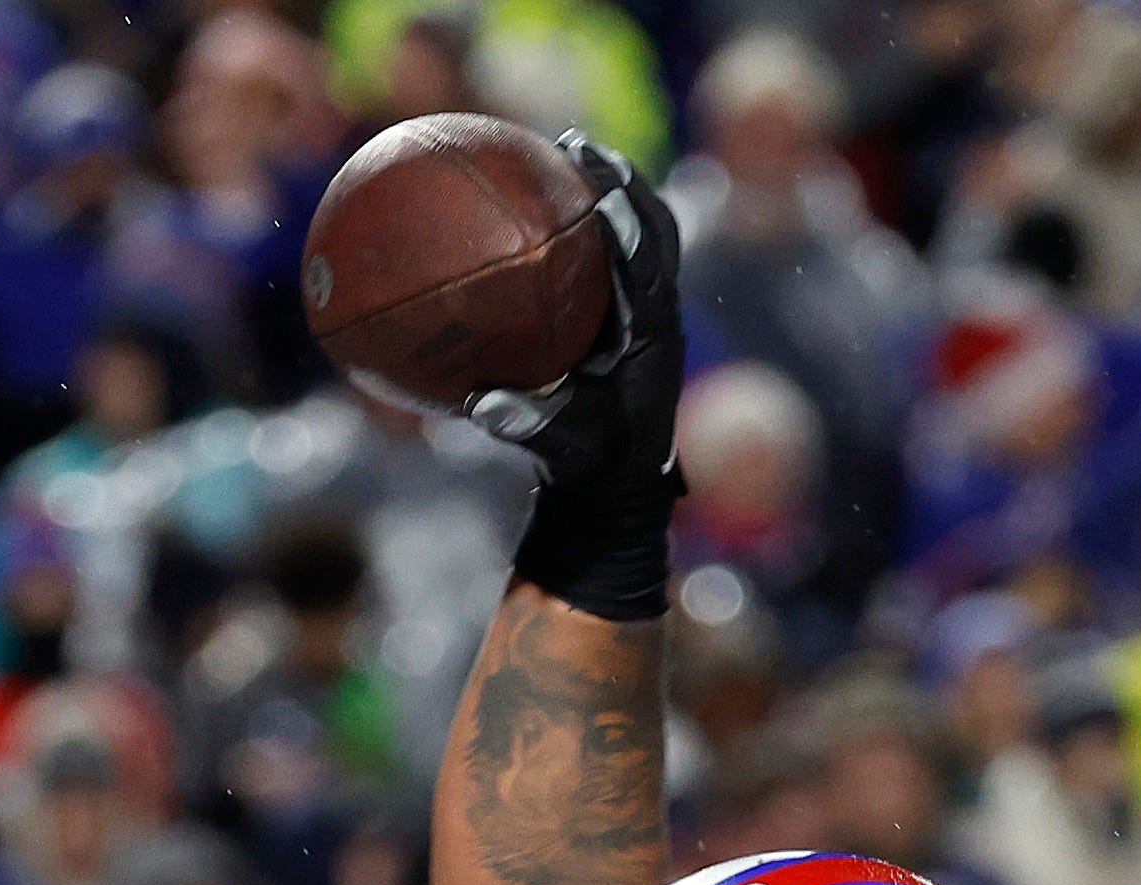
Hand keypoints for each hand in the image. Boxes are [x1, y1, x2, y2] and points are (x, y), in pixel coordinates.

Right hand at [492, 135, 683, 622]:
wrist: (618, 482)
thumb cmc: (589, 464)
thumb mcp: (558, 448)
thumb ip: (524, 425)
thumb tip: (480, 404)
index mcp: (649, 343)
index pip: (646, 276)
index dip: (630, 235)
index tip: (605, 197)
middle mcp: (659, 318)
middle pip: (657, 232)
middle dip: (623, 185)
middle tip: (579, 146)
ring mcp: (652, 310)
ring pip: (650, 231)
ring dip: (618, 187)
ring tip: (572, 149)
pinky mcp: (637, 309)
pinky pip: (625, 248)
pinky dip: (601, 216)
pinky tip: (555, 192)